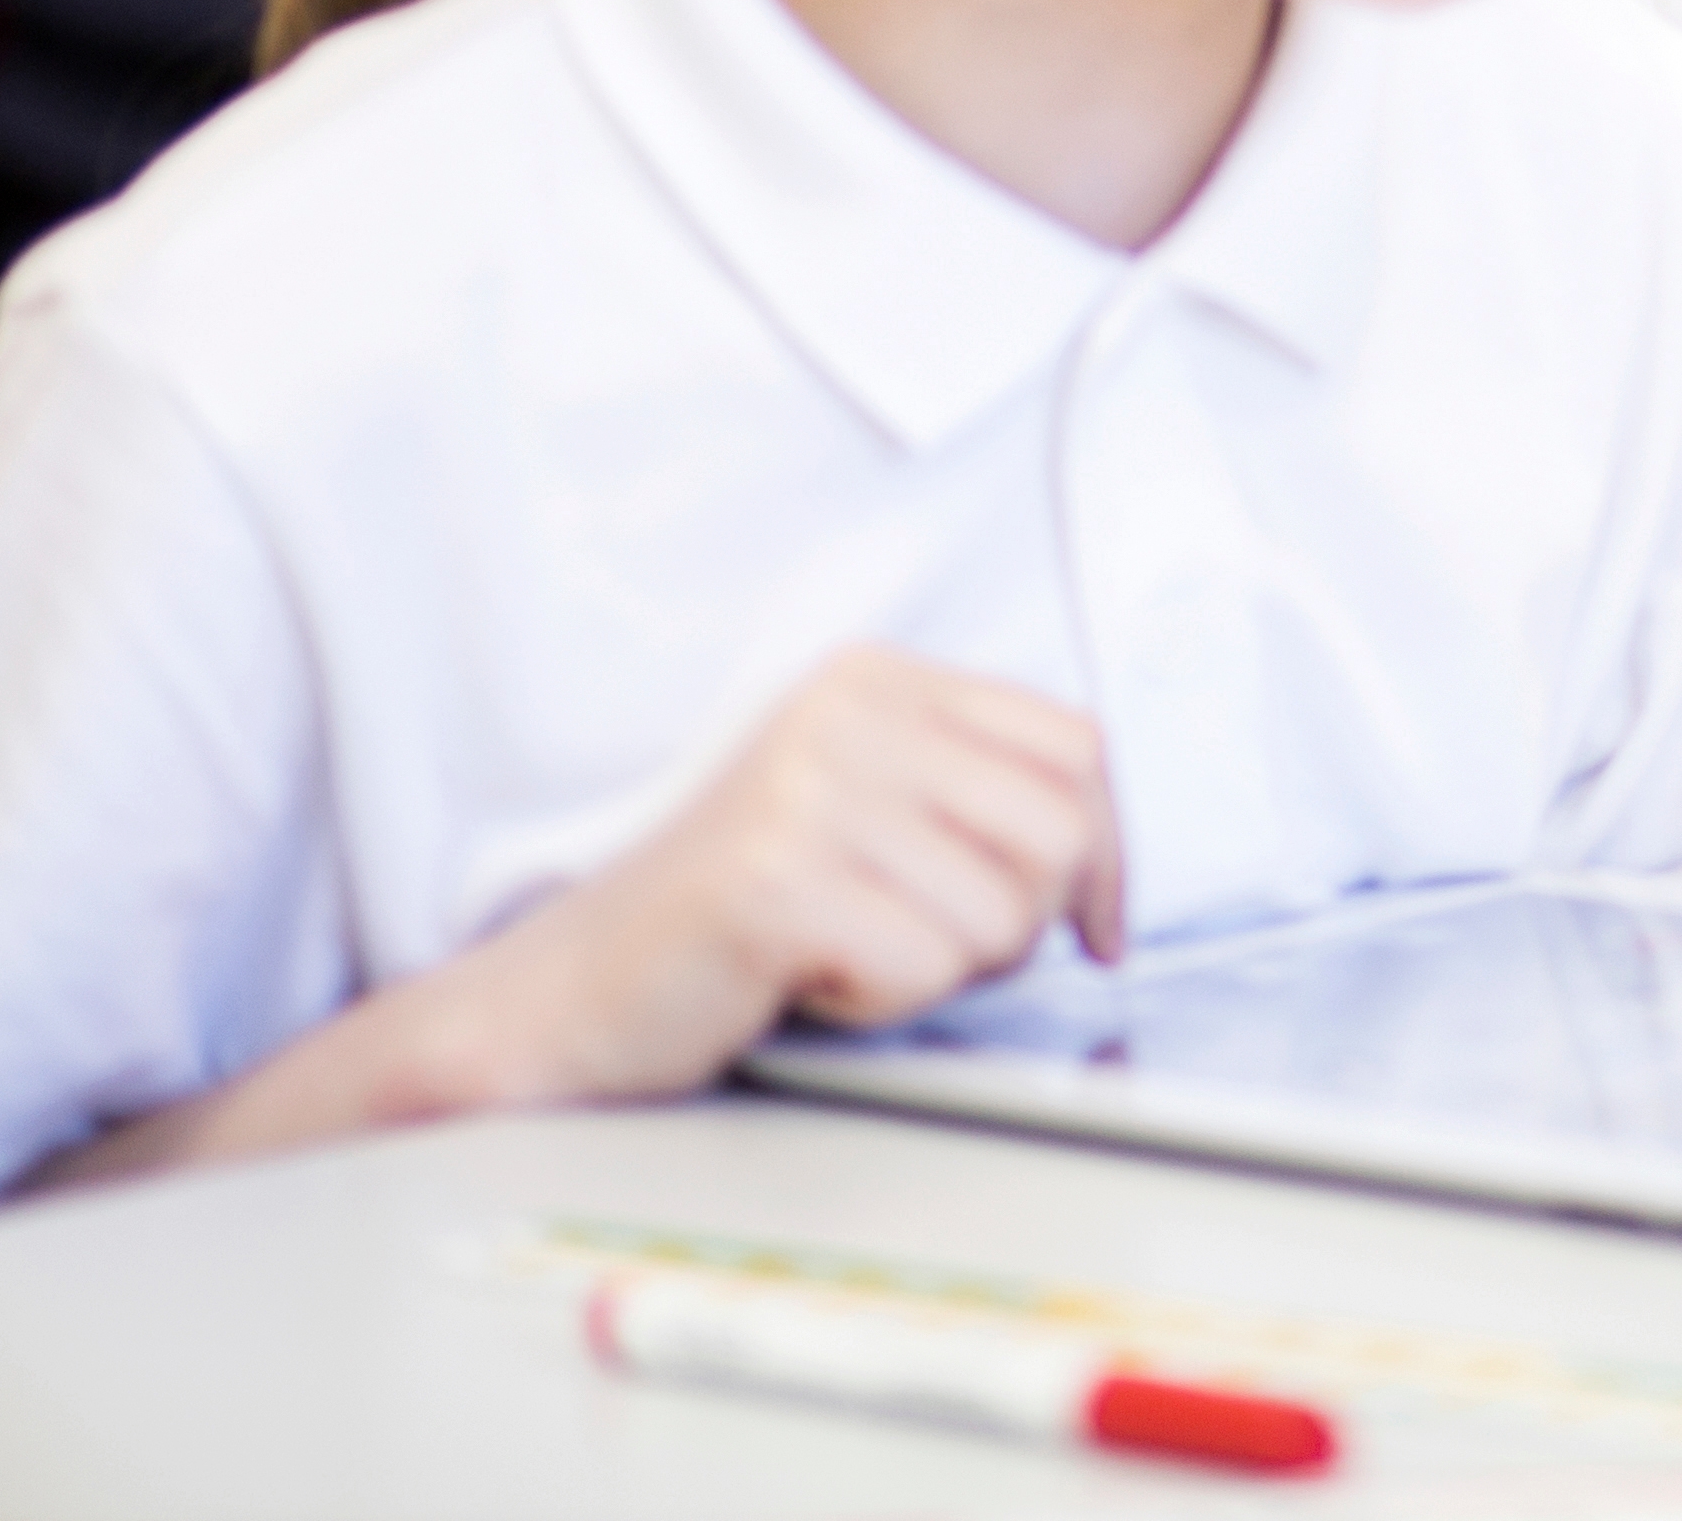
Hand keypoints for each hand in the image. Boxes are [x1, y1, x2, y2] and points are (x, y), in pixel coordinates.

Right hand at [17, 645, 1119, 1196]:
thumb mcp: (875, 822)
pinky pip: (921, 968)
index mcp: (879, 679)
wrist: (564, 997)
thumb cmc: (737, 923)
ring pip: (999, 916)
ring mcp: (804, 788)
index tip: (1093, 925)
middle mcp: (844, 711)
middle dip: (1016, 924)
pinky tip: (801, 981)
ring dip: (937, 970)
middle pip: (1059, 833)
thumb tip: (1117, 880)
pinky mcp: (771, 879)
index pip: (1080, 748)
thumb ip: (984, 810)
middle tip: (918, 944)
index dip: (1107, 853)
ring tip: (843, 954)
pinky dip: (877, 1003)